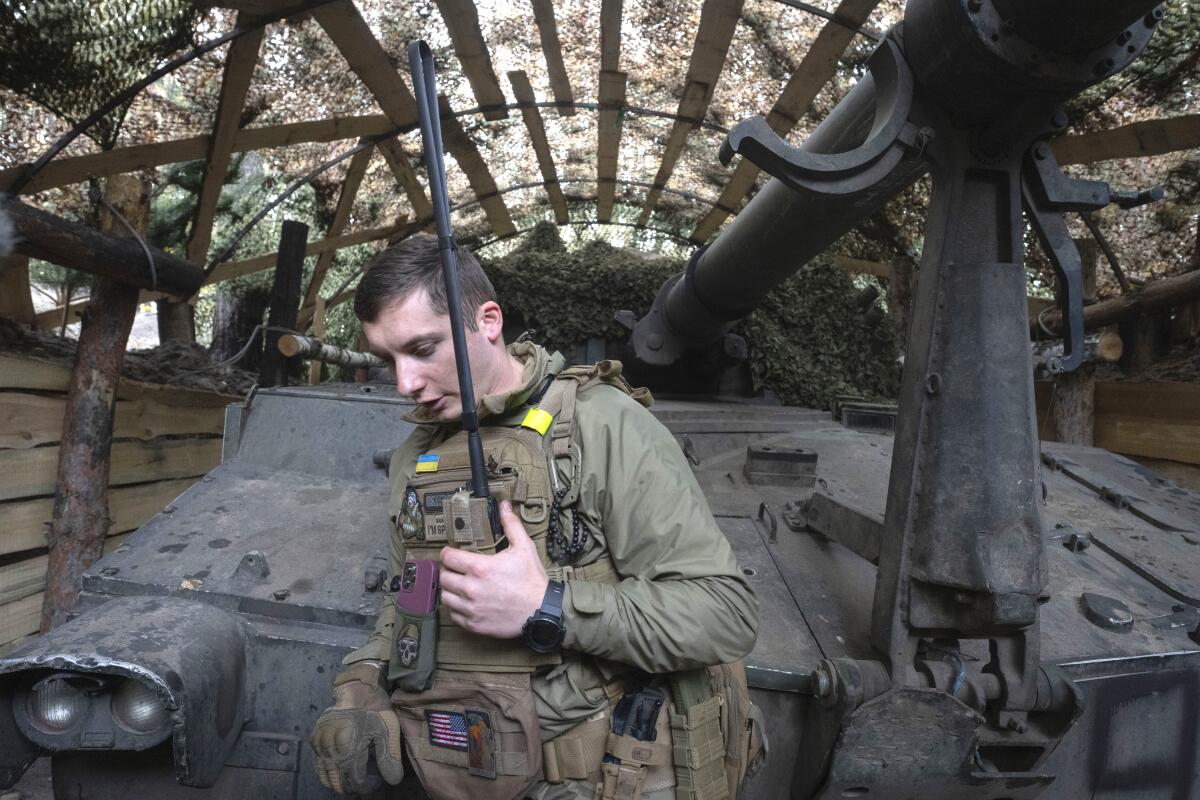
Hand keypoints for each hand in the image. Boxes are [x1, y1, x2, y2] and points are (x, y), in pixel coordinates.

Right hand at [309, 661, 404, 793]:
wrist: (359, 690)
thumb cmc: (376, 711)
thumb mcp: (388, 731)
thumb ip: (389, 756)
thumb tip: (393, 781)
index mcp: (349, 742)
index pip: (353, 776)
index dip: (363, 785)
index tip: (372, 786)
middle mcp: (331, 743)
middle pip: (338, 776)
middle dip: (349, 786)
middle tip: (360, 788)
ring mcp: (320, 740)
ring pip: (325, 772)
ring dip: (336, 783)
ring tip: (348, 786)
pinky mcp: (315, 738)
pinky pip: (317, 762)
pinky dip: (324, 773)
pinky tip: (333, 777)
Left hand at [439, 500, 547, 637]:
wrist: (541, 610)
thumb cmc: (532, 579)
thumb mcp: (524, 547)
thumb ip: (511, 525)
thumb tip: (504, 505)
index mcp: (480, 568)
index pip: (448, 558)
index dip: (447, 553)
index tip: (452, 553)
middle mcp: (471, 589)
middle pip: (444, 577)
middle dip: (448, 571)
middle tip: (456, 569)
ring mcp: (471, 608)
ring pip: (445, 597)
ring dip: (450, 590)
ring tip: (459, 586)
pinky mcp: (474, 624)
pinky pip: (454, 615)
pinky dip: (456, 609)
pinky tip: (466, 602)